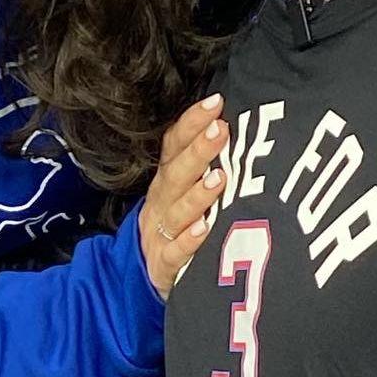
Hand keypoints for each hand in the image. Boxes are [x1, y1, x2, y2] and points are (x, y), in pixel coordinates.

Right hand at [140, 94, 228, 298]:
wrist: (141, 274)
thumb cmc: (177, 224)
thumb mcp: (182, 190)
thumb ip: (202, 162)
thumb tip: (234, 123)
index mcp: (166, 179)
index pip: (174, 144)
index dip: (192, 122)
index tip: (216, 102)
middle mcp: (161, 201)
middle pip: (177, 173)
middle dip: (198, 150)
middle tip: (221, 129)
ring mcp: (160, 233)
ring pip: (177, 211)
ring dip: (198, 194)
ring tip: (220, 179)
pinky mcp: (164, 265)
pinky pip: (175, 253)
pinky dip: (189, 241)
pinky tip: (205, 229)